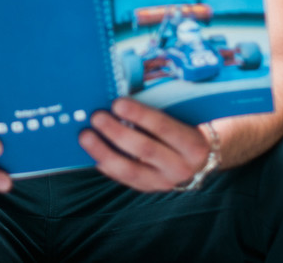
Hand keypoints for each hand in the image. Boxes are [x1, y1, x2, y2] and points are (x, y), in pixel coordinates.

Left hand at [79, 99, 210, 191]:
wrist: (197, 159)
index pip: (164, 128)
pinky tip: (92, 152)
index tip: (118, 103)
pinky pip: (122, 179)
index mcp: (193, 145)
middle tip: (97, 116)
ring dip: (104, 151)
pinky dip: (105, 165)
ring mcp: (163, 182)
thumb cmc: (183, 128)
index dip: (140, 115)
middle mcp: (181, 167)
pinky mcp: (147, 188)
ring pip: (130, 170)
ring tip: (86, 135)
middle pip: (145, 150)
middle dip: (117, 132)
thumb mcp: (181, 118)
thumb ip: (157, 107)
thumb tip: (121, 94)